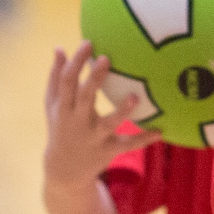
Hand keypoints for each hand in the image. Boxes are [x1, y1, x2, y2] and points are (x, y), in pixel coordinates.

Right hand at [43, 42, 158, 186]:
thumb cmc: (60, 127)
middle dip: (94, 79)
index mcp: (63, 107)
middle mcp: (77, 122)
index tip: (88, 43)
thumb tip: (59, 47)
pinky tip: (161, 130)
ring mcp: (93, 138)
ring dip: (121, 111)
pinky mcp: (109, 151)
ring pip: (108, 124)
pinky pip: (128, 144)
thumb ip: (56, 77)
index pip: (67, 81)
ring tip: (135, 97)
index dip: (76, 62)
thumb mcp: (52, 105)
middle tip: (107, 58)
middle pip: (85, 98)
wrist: (64, 170)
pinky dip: (144, 139)